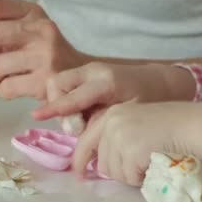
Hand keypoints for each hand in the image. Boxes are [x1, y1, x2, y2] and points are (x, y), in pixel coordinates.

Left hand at [0, 0, 88, 99]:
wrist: (83, 80)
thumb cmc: (40, 58)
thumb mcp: (14, 42)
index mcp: (31, 13)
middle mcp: (41, 29)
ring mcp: (46, 55)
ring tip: (0, 78)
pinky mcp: (47, 81)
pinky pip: (5, 88)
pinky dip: (1, 91)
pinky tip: (14, 88)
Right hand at [32, 62, 195, 120]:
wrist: (164, 81)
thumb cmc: (149, 101)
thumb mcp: (126, 115)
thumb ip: (99, 122)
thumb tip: (76, 133)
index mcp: (105, 82)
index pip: (72, 96)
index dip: (54, 108)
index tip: (37, 116)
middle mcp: (92, 71)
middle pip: (56, 83)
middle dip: (56, 105)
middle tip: (75, 126)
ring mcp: (88, 69)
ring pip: (57, 83)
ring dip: (61, 104)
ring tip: (80, 121)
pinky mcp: (87, 72)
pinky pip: (65, 85)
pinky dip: (66, 100)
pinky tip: (82, 113)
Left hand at [72, 102, 201, 185]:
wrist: (191, 125)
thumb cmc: (169, 126)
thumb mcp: (135, 123)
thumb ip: (115, 137)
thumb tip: (99, 163)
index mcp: (110, 115)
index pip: (85, 141)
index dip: (80, 160)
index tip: (79, 174)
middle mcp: (110, 123)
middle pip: (102, 162)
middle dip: (118, 170)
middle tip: (137, 168)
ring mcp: (119, 137)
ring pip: (114, 172)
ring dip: (130, 174)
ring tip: (148, 163)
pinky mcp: (130, 152)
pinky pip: (129, 176)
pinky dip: (141, 177)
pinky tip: (153, 165)